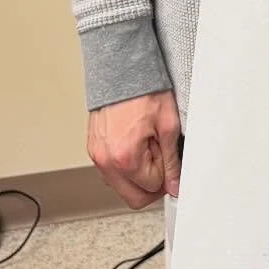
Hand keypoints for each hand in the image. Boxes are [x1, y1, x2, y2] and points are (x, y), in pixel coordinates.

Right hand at [87, 90, 181, 208]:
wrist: (122, 70)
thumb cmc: (144, 91)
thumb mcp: (169, 126)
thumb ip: (172, 161)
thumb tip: (175, 185)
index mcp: (125, 158)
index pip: (152, 189)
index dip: (167, 176)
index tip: (169, 158)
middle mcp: (106, 161)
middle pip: (133, 197)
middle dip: (152, 184)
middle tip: (161, 161)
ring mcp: (96, 155)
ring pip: (121, 187)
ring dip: (137, 176)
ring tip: (147, 147)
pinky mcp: (93, 148)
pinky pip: (111, 171)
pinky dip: (125, 166)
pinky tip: (135, 145)